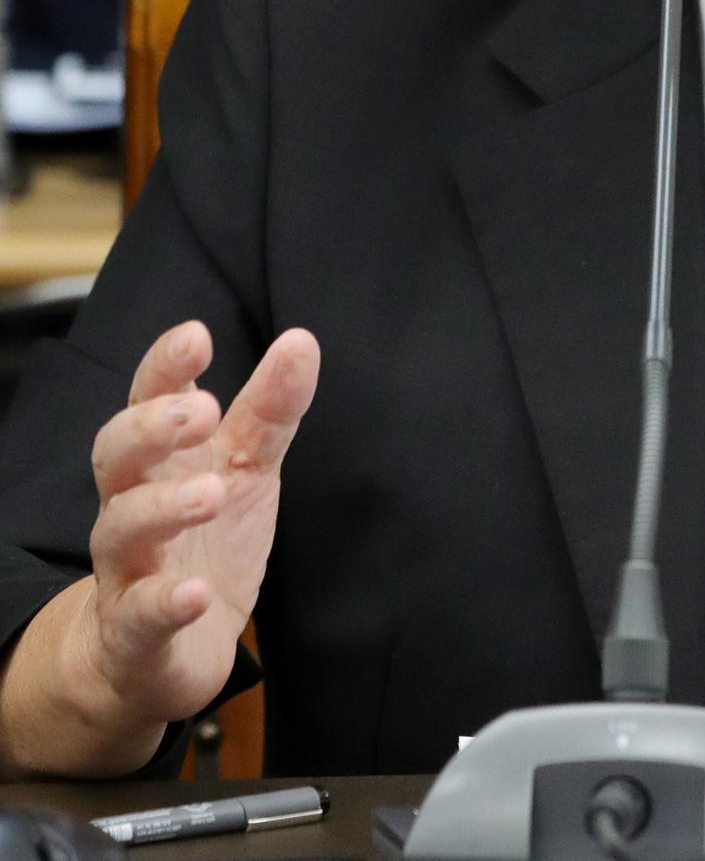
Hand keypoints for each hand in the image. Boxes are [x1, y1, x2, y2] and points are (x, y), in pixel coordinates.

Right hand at [0, 319, 318, 775]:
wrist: (160, 653)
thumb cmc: (205, 540)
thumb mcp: (248, 468)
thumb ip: (270, 409)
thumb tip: (302, 340)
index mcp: (162, 458)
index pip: (148, 399)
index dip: (166, 367)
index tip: (197, 336)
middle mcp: (131, 504)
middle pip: (116, 454)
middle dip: (152, 428)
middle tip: (201, 411)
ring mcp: (127, 568)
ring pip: (121, 528)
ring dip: (165, 507)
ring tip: (213, 492)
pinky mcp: (135, 631)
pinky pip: (140, 614)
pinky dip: (166, 601)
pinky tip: (195, 592)